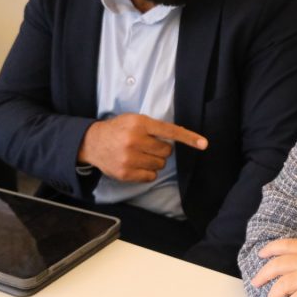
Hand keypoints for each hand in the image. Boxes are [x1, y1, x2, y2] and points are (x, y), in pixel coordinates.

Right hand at [77, 113, 206, 181]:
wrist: (92, 142)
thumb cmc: (118, 129)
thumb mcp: (134, 120)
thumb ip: (154, 127)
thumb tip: (178, 137)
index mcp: (139, 123)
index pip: (170, 131)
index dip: (189, 138)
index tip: (204, 144)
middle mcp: (134, 140)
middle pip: (167, 152)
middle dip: (162, 150)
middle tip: (149, 146)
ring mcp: (129, 158)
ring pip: (160, 165)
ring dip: (155, 162)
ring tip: (141, 155)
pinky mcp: (125, 173)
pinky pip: (150, 177)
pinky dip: (148, 172)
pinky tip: (136, 164)